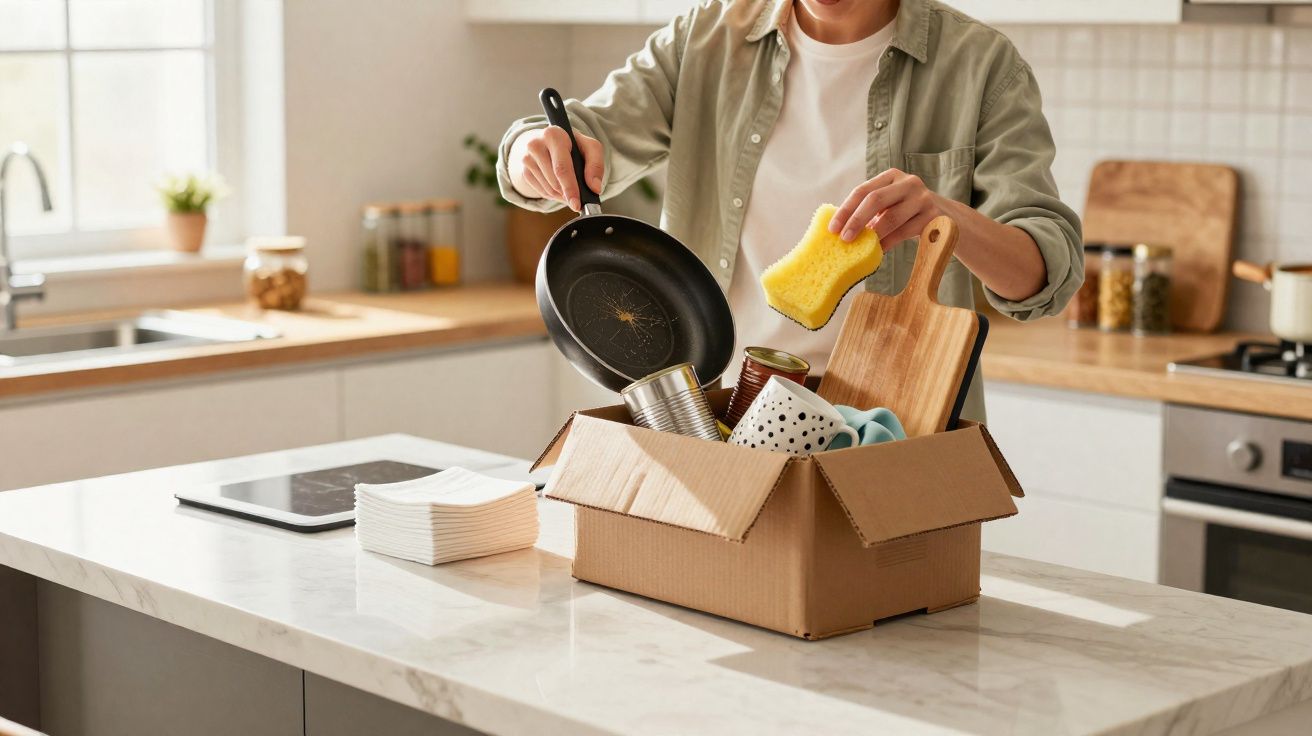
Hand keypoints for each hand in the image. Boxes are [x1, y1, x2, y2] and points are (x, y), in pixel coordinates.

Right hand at [508, 126, 603, 211]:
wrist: (549, 141)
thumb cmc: (572, 145)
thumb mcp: (590, 147)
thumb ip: (596, 164)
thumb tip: (595, 187)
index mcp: (553, 135)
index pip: (561, 168)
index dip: (570, 188)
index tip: (576, 203)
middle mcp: (536, 145)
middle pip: (555, 182)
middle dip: (568, 194)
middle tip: (578, 198)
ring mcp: (527, 159)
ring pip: (549, 190)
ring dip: (562, 195)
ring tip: (570, 188)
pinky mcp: (524, 171)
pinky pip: (542, 192)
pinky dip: (554, 195)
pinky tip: (559, 185)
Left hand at [828, 168, 945, 246]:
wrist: (948, 219)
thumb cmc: (908, 214)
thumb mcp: (891, 205)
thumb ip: (870, 210)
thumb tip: (838, 229)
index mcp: (892, 176)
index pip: (863, 190)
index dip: (845, 210)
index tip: (832, 229)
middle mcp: (908, 182)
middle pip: (875, 199)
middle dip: (856, 220)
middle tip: (844, 239)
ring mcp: (923, 198)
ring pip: (892, 217)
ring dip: (874, 235)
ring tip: (860, 248)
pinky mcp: (934, 215)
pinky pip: (905, 232)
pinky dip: (889, 242)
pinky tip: (879, 251)